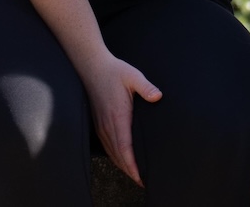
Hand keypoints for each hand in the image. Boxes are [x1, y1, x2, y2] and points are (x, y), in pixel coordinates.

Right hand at [83, 53, 161, 185]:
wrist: (92, 66)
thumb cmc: (114, 71)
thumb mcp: (133, 76)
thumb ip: (146, 87)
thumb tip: (158, 96)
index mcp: (118, 116)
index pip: (125, 147)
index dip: (132, 164)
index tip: (140, 176)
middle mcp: (108, 124)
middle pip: (118, 155)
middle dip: (130, 171)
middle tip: (143, 182)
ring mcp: (102, 125)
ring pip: (112, 152)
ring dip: (123, 166)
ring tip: (135, 176)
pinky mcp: (99, 123)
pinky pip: (107, 146)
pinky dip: (115, 157)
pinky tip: (121, 161)